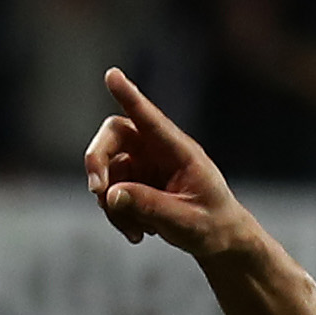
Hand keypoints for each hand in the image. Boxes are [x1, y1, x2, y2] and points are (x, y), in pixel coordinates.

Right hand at [83, 69, 246, 258]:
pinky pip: (111, 194)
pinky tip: (139, 233)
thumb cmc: (211, 224)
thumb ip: (150, 206)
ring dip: (111, 204)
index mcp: (179, 150)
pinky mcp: (135, 183)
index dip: (129, 96)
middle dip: (97, 161)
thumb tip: (110, 195)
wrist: (219, 239)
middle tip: (96, 190)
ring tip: (136, 232)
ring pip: (107, 172)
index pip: (150, 118)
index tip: (112, 74)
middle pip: (114, 135)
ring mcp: (144, 166)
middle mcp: (158, 150)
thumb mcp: (185, 221)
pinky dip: (117, 215)